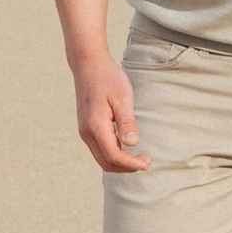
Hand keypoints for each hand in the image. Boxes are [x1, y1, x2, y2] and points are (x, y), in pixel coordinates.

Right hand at [72, 54, 145, 168]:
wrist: (88, 65)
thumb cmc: (108, 78)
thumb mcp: (122, 97)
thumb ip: (127, 122)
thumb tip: (133, 144)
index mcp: (95, 125)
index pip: (113, 155)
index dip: (131, 163)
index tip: (147, 163)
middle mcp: (86, 132)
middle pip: (106, 162)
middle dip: (126, 167)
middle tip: (146, 162)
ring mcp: (85, 132)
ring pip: (102, 158)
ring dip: (120, 163)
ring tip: (139, 158)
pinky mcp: (87, 129)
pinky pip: (100, 150)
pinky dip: (114, 155)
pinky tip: (127, 149)